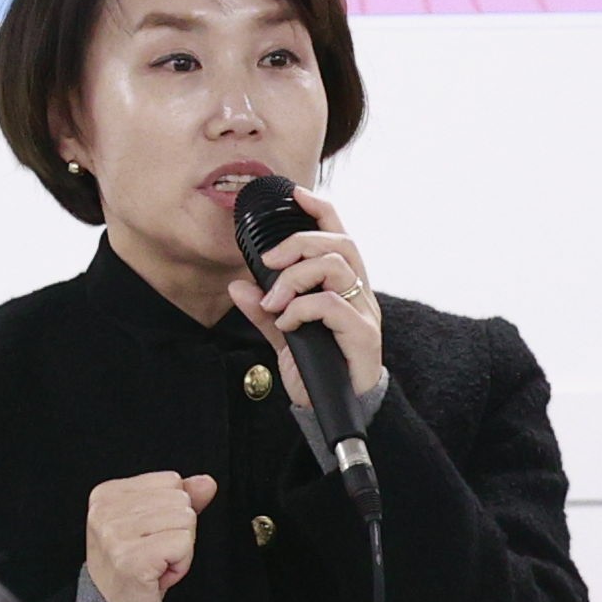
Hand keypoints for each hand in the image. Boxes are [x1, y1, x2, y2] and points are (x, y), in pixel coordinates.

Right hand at [86, 468, 214, 601]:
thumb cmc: (133, 567)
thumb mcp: (154, 525)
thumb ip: (180, 499)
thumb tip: (206, 482)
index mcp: (107, 494)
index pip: (171, 481)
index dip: (171, 512)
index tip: (150, 536)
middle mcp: (106, 510)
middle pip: (180, 500)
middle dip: (179, 531)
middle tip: (154, 553)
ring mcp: (116, 534)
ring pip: (185, 521)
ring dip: (181, 549)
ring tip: (157, 563)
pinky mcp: (132, 558)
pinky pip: (183, 544)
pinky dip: (181, 564)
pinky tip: (160, 574)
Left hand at [238, 181, 388, 410]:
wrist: (335, 409)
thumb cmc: (316, 368)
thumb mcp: (282, 334)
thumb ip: (264, 310)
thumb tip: (237, 285)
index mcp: (344, 286)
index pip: (339, 234)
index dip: (319, 209)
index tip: (294, 193)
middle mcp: (360, 293)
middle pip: (340, 242)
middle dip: (298, 241)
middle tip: (267, 260)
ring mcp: (365, 313)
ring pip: (336, 266)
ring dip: (295, 277)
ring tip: (275, 301)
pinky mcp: (364, 335)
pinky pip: (331, 304)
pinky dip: (301, 308)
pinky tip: (287, 324)